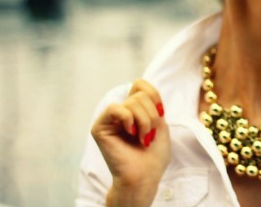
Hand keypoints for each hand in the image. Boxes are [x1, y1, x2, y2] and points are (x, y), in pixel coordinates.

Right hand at [91, 79, 169, 204]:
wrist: (145, 175)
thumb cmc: (154, 154)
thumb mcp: (159, 121)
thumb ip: (150, 102)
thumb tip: (139, 84)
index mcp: (134, 109)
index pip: (140, 84)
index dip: (154, 95)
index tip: (160, 114)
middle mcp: (120, 111)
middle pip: (139, 94)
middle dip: (152, 115)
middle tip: (149, 134)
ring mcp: (109, 119)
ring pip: (132, 102)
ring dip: (145, 121)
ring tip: (143, 138)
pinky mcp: (99, 127)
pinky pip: (115, 109)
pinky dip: (128, 119)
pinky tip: (130, 133)